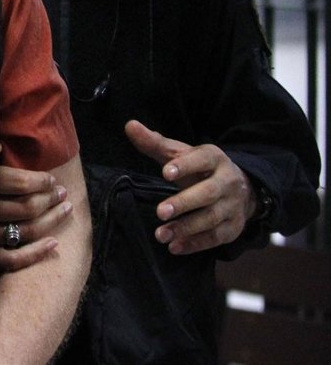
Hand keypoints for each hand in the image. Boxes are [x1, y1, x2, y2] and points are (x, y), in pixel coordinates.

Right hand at [0, 143, 72, 271]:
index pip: (21, 183)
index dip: (41, 181)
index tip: (51, 179)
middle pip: (29, 207)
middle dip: (50, 199)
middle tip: (63, 193)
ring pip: (29, 230)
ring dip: (53, 220)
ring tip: (66, 210)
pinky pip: (17, 259)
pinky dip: (38, 253)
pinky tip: (55, 244)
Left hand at [124, 119, 255, 254]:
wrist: (243, 189)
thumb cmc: (201, 168)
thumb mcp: (181, 153)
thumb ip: (155, 142)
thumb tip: (129, 126)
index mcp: (214, 159)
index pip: (202, 159)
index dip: (185, 165)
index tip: (165, 173)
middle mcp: (227, 182)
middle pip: (207, 194)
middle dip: (183, 203)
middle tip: (160, 212)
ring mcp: (233, 207)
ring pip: (211, 219)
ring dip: (186, 228)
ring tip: (161, 235)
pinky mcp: (233, 228)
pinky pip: (215, 238)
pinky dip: (195, 244)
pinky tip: (175, 247)